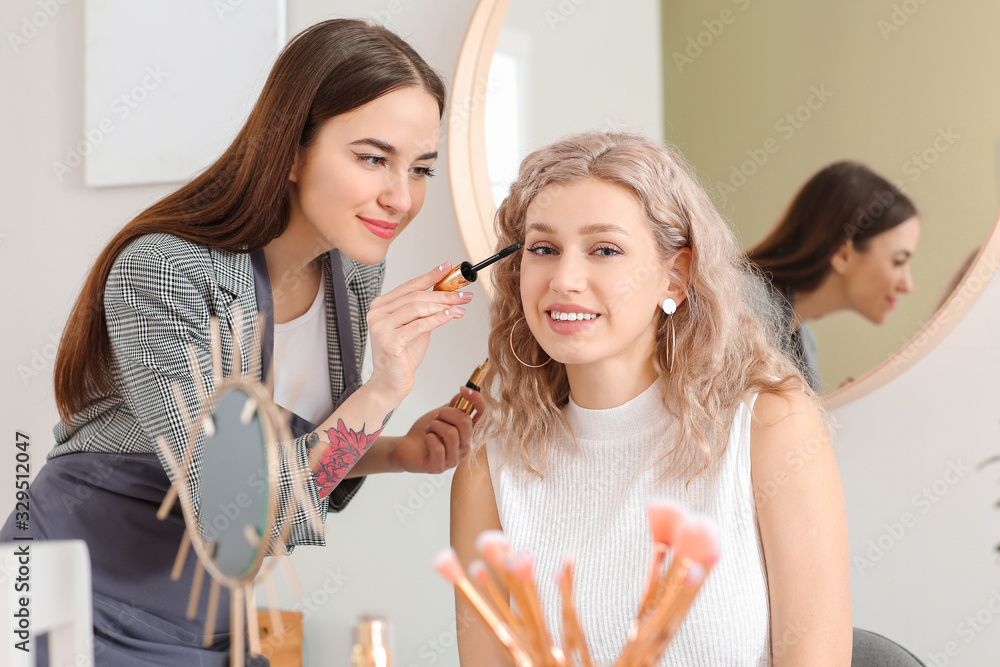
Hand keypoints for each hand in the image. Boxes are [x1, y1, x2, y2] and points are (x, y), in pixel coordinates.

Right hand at [366, 262, 472, 400]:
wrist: (391, 382)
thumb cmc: (403, 355)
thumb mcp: (416, 326)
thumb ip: (425, 310)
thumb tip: (447, 292)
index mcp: (381, 306)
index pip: (409, 286)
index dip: (430, 276)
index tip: (447, 268)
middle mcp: (377, 313)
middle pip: (416, 296)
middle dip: (443, 293)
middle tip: (463, 294)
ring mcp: (380, 327)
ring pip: (417, 308)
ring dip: (443, 305)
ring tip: (460, 305)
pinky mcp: (389, 341)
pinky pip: (419, 325)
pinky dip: (438, 318)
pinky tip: (452, 314)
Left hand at [388, 387, 485, 473]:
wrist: (405, 447)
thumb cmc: (425, 432)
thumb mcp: (440, 415)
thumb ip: (454, 406)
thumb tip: (464, 394)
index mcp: (468, 433)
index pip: (482, 415)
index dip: (476, 400)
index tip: (464, 389)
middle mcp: (465, 447)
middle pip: (465, 422)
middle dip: (445, 413)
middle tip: (436, 418)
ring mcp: (453, 459)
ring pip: (451, 433)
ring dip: (434, 426)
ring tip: (429, 430)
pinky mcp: (439, 467)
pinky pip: (438, 447)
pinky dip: (429, 438)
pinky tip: (427, 440)